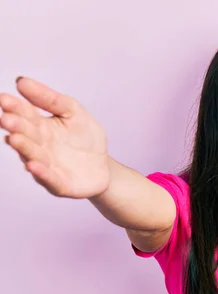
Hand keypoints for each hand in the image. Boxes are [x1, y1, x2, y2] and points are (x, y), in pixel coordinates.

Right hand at [1, 77, 109, 197]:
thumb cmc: (86, 137)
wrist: (104, 166)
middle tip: (6, 119)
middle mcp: (39, 146)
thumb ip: (50, 99)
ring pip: (33, 156)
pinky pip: (49, 179)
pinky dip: (41, 173)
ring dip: (23, 148)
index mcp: (40, 127)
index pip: (25, 115)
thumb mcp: (73, 112)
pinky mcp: (59, 184)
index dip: (15, 107)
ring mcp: (47, 166)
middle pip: (26, 135)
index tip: (4, 99)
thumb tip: (21, 81)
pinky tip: (32, 165)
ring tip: (14, 139)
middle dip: (16, 127)